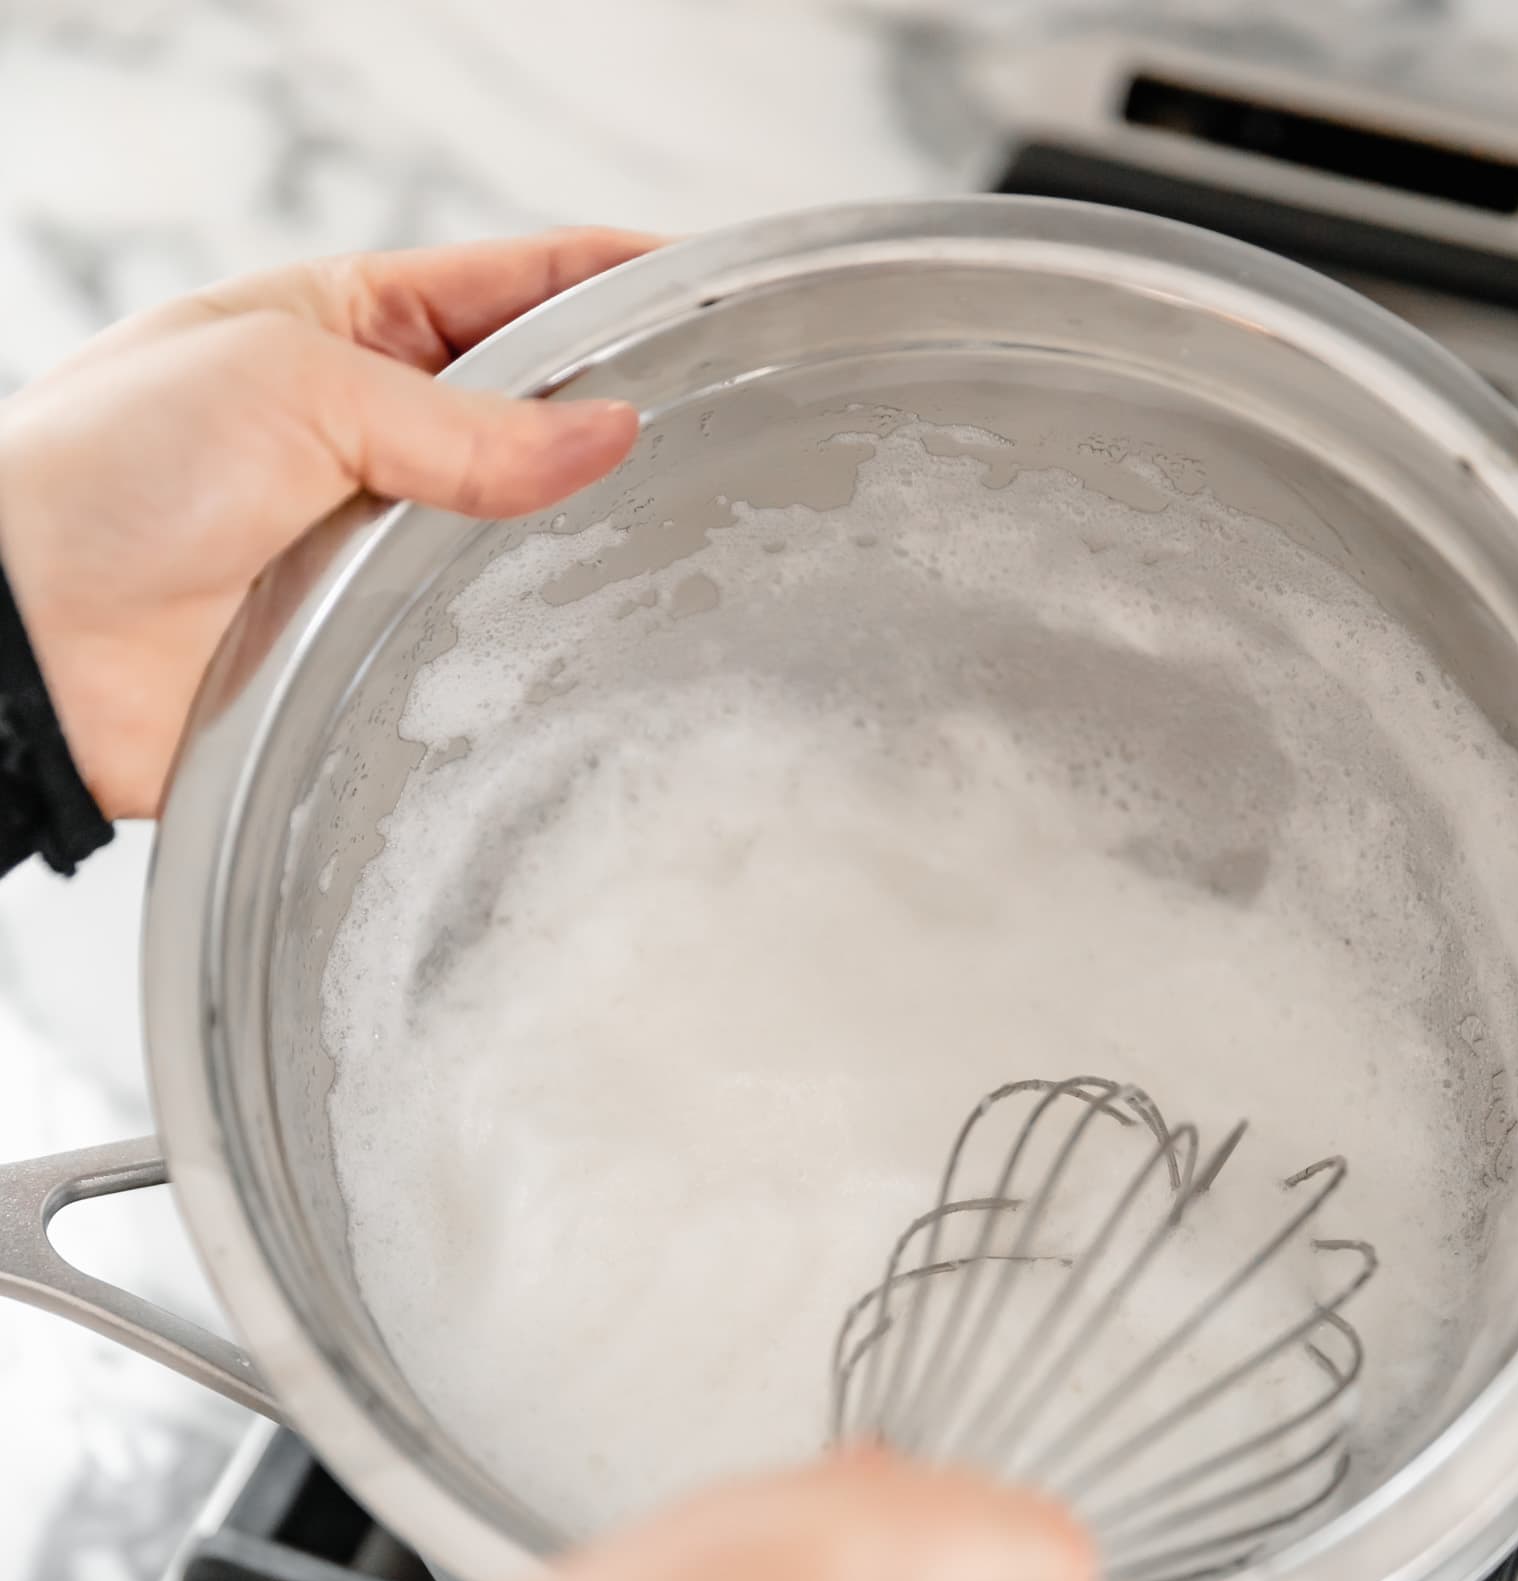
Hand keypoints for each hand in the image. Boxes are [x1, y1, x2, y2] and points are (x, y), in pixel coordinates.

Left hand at [0, 233, 652, 823]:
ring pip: (512, 530)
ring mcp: (373, 541)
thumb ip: (463, 424)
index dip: (617, 280)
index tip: (716, 291)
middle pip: (534, 411)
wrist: (27, 635)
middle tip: (730, 428)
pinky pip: (468, 635)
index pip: (517, 285)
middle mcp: (373, 433)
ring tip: (683, 535)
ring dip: (575, 534)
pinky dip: (521, 633)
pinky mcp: (365, 646)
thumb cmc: (110, 470)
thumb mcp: (296, 387)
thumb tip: (608, 435)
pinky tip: (584, 633)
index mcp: (349, 325)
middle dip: (620, 416)